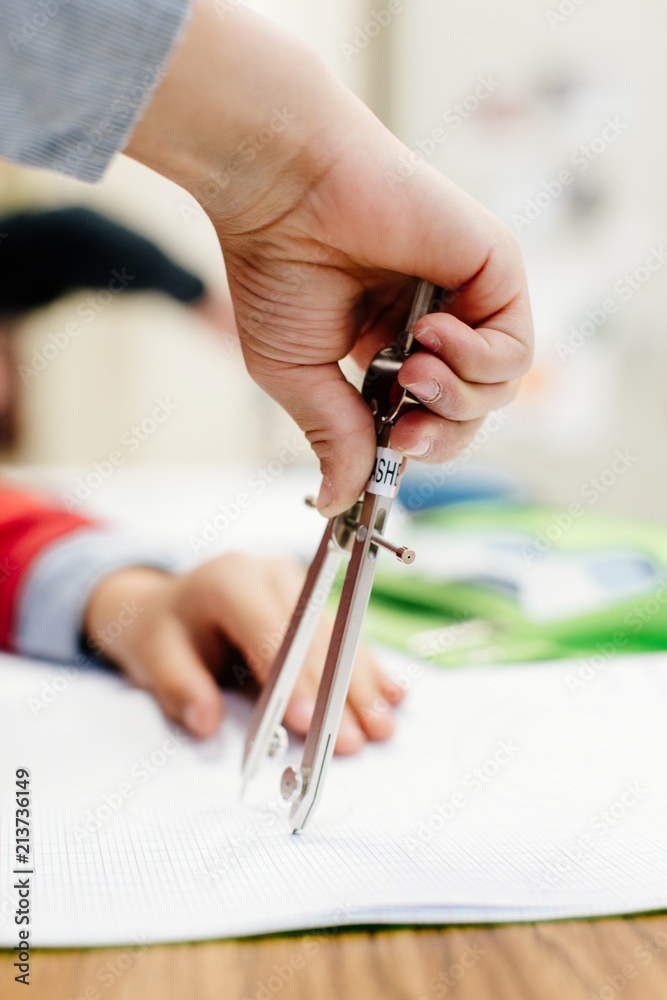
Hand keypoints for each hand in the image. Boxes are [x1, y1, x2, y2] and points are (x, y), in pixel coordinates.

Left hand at [83, 553, 403, 751]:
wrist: (166, 604)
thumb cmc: (160, 631)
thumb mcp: (151, 656)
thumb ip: (178, 687)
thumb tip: (205, 722)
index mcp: (230, 580)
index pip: (272, 632)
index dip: (294, 679)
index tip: (309, 722)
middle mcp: (271, 574)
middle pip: (316, 635)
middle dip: (338, 691)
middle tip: (358, 738)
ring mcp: (298, 584)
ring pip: (338, 636)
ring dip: (361, 684)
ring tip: (382, 727)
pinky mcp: (313, 601)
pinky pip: (344, 635)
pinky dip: (368, 668)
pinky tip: (392, 695)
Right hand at [126, 2, 532, 515]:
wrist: (281, 192)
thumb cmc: (277, 271)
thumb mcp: (300, 378)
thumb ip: (334, 438)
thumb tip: (335, 501)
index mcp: (386, 351)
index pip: (426, 421)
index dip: (414, 448)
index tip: (385, 453)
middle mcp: (432, 327)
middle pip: (469, 414)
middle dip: (439, 437)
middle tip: (402, 430)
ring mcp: (466, 300)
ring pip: (500, 391)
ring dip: (456, 400)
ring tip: (411, 371)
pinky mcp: (495, 269)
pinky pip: (514, 349)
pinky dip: (477, 359)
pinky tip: (432, 335)